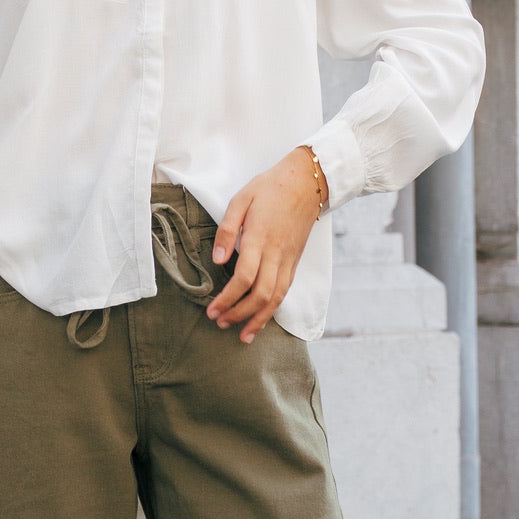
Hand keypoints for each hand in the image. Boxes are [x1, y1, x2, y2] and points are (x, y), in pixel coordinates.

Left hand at [208, 147, 325, 341]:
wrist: (307, 183)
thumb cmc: (270, 188)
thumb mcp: (241, 199)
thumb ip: (227, 230)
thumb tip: (218, 260)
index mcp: (260, 238)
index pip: (244, 278)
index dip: (228, 298)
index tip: (212, 310)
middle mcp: (276, 254)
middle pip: (261, 294)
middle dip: (240, 314)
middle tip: (220, 323)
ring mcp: (288, 260)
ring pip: (276, 298)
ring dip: (258, 319)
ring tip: (242, 335)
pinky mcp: (294, 262)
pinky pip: (285, 292)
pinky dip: (273, 310)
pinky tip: (261, 319)